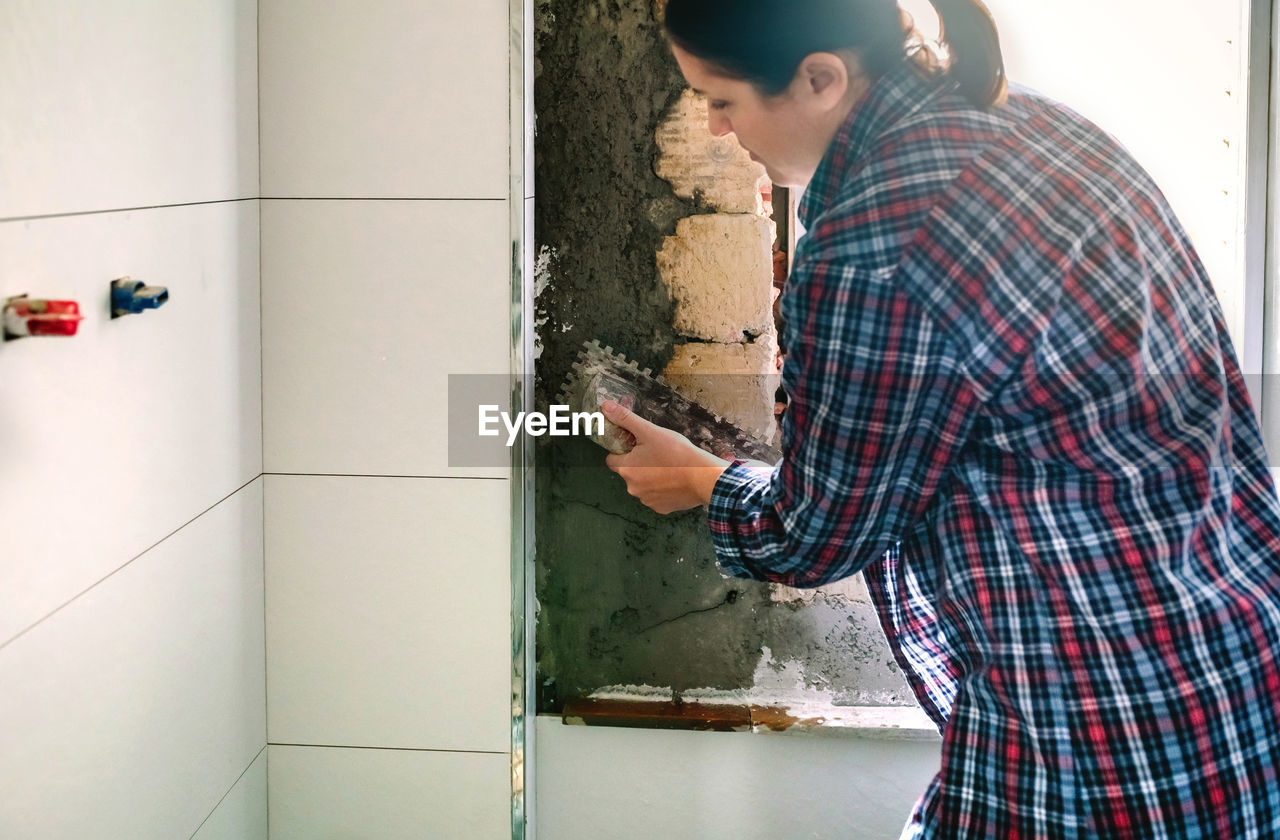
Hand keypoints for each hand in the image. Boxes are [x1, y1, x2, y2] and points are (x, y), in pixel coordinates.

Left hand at [602, 400, 730, 513]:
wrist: (703, 477)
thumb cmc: (676, 453)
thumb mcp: (650, 431)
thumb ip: (626, 419)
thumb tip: (605, 406)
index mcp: (626, 469)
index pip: (612, 460)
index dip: (622, 451)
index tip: (636, 446)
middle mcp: (632, 488)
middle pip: (629, 473)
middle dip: (639, 464)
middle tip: (657, 454)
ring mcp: (647, 500)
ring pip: (643, 485)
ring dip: (651, 477)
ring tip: (669, 466)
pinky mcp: (662, 508)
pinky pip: (657, 497)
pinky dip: (663, 490)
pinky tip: (675, 481)